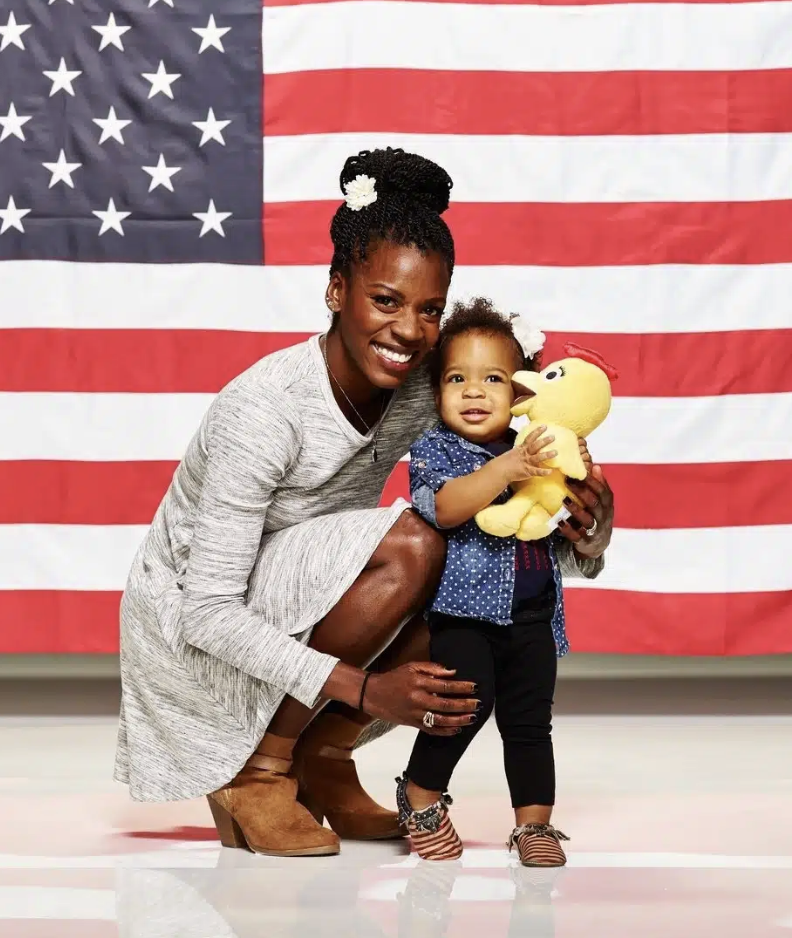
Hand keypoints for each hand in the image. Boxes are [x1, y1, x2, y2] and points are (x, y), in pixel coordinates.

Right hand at [362, 662, 479, 736]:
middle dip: (464, 705)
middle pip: (446, 704)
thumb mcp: (411, 666)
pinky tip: (457, 729)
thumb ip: (432, 668)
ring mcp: (415, 713)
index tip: (474, 687)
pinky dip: (445, 731)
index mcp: (418, 683)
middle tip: (478, 704)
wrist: (373, 694)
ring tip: (472, 718)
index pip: (445, 685)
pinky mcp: (412, 724)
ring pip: (441, 720)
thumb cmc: (393, 678)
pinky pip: (432, 730)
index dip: (461, 687)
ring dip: (459, 720)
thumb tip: (452, 672)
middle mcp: (417, 699)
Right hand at [499, 425, 555, 482]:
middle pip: (535, 446)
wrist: (499, 471)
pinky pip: (536, 472)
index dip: (537, 432)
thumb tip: (528, 446)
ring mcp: (526, 463)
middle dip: (544, 441)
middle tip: (553, 437)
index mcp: (521, 449)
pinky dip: (543, 472)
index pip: (530, 438)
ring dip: (546, 455)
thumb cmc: (507, 462)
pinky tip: (550, 472)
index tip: (544, 426)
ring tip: (555, 452)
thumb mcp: (514, 453)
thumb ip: (522, 450)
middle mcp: (525, 454)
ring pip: (537, 458)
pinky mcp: (527, 471)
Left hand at [557, 442, 613, 557]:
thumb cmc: (597, 515)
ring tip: (564, 500)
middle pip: (595, 504)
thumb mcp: (601, 502)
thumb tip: (595, 465)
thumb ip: (598, 485)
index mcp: (607, 505)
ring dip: (575, 510)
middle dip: (582, 492)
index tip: (579, 473)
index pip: (603, 492)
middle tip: (567, 482)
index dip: (593, 482)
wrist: (599, 544)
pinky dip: (568, 530)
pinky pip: (577, 536)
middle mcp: (603, 517)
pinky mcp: (586, 541)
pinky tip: (559, 522)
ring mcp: (595, 530)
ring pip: (587, 520)